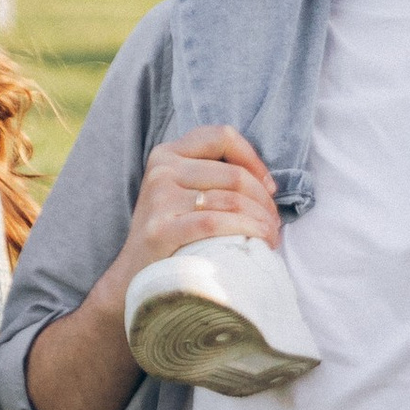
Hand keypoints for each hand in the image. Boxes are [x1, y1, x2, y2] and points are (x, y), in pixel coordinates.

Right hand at [112, 127, 282, 292]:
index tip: (268, 187)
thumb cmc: (171, 232)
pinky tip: (260, 241)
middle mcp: (161, 171)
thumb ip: (210, 174)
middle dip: (264, 200)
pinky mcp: (161, 230)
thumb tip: (266, 183)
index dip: (253, 159)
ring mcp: (159, 199)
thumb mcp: (180, 190)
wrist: (135, 273)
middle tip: (273, 221)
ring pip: (231, 200)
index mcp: (167, 154)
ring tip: (270, 236)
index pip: (222, 136)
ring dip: (262, 220)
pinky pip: (216, 223)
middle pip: (234, 174)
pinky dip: (247, 230)